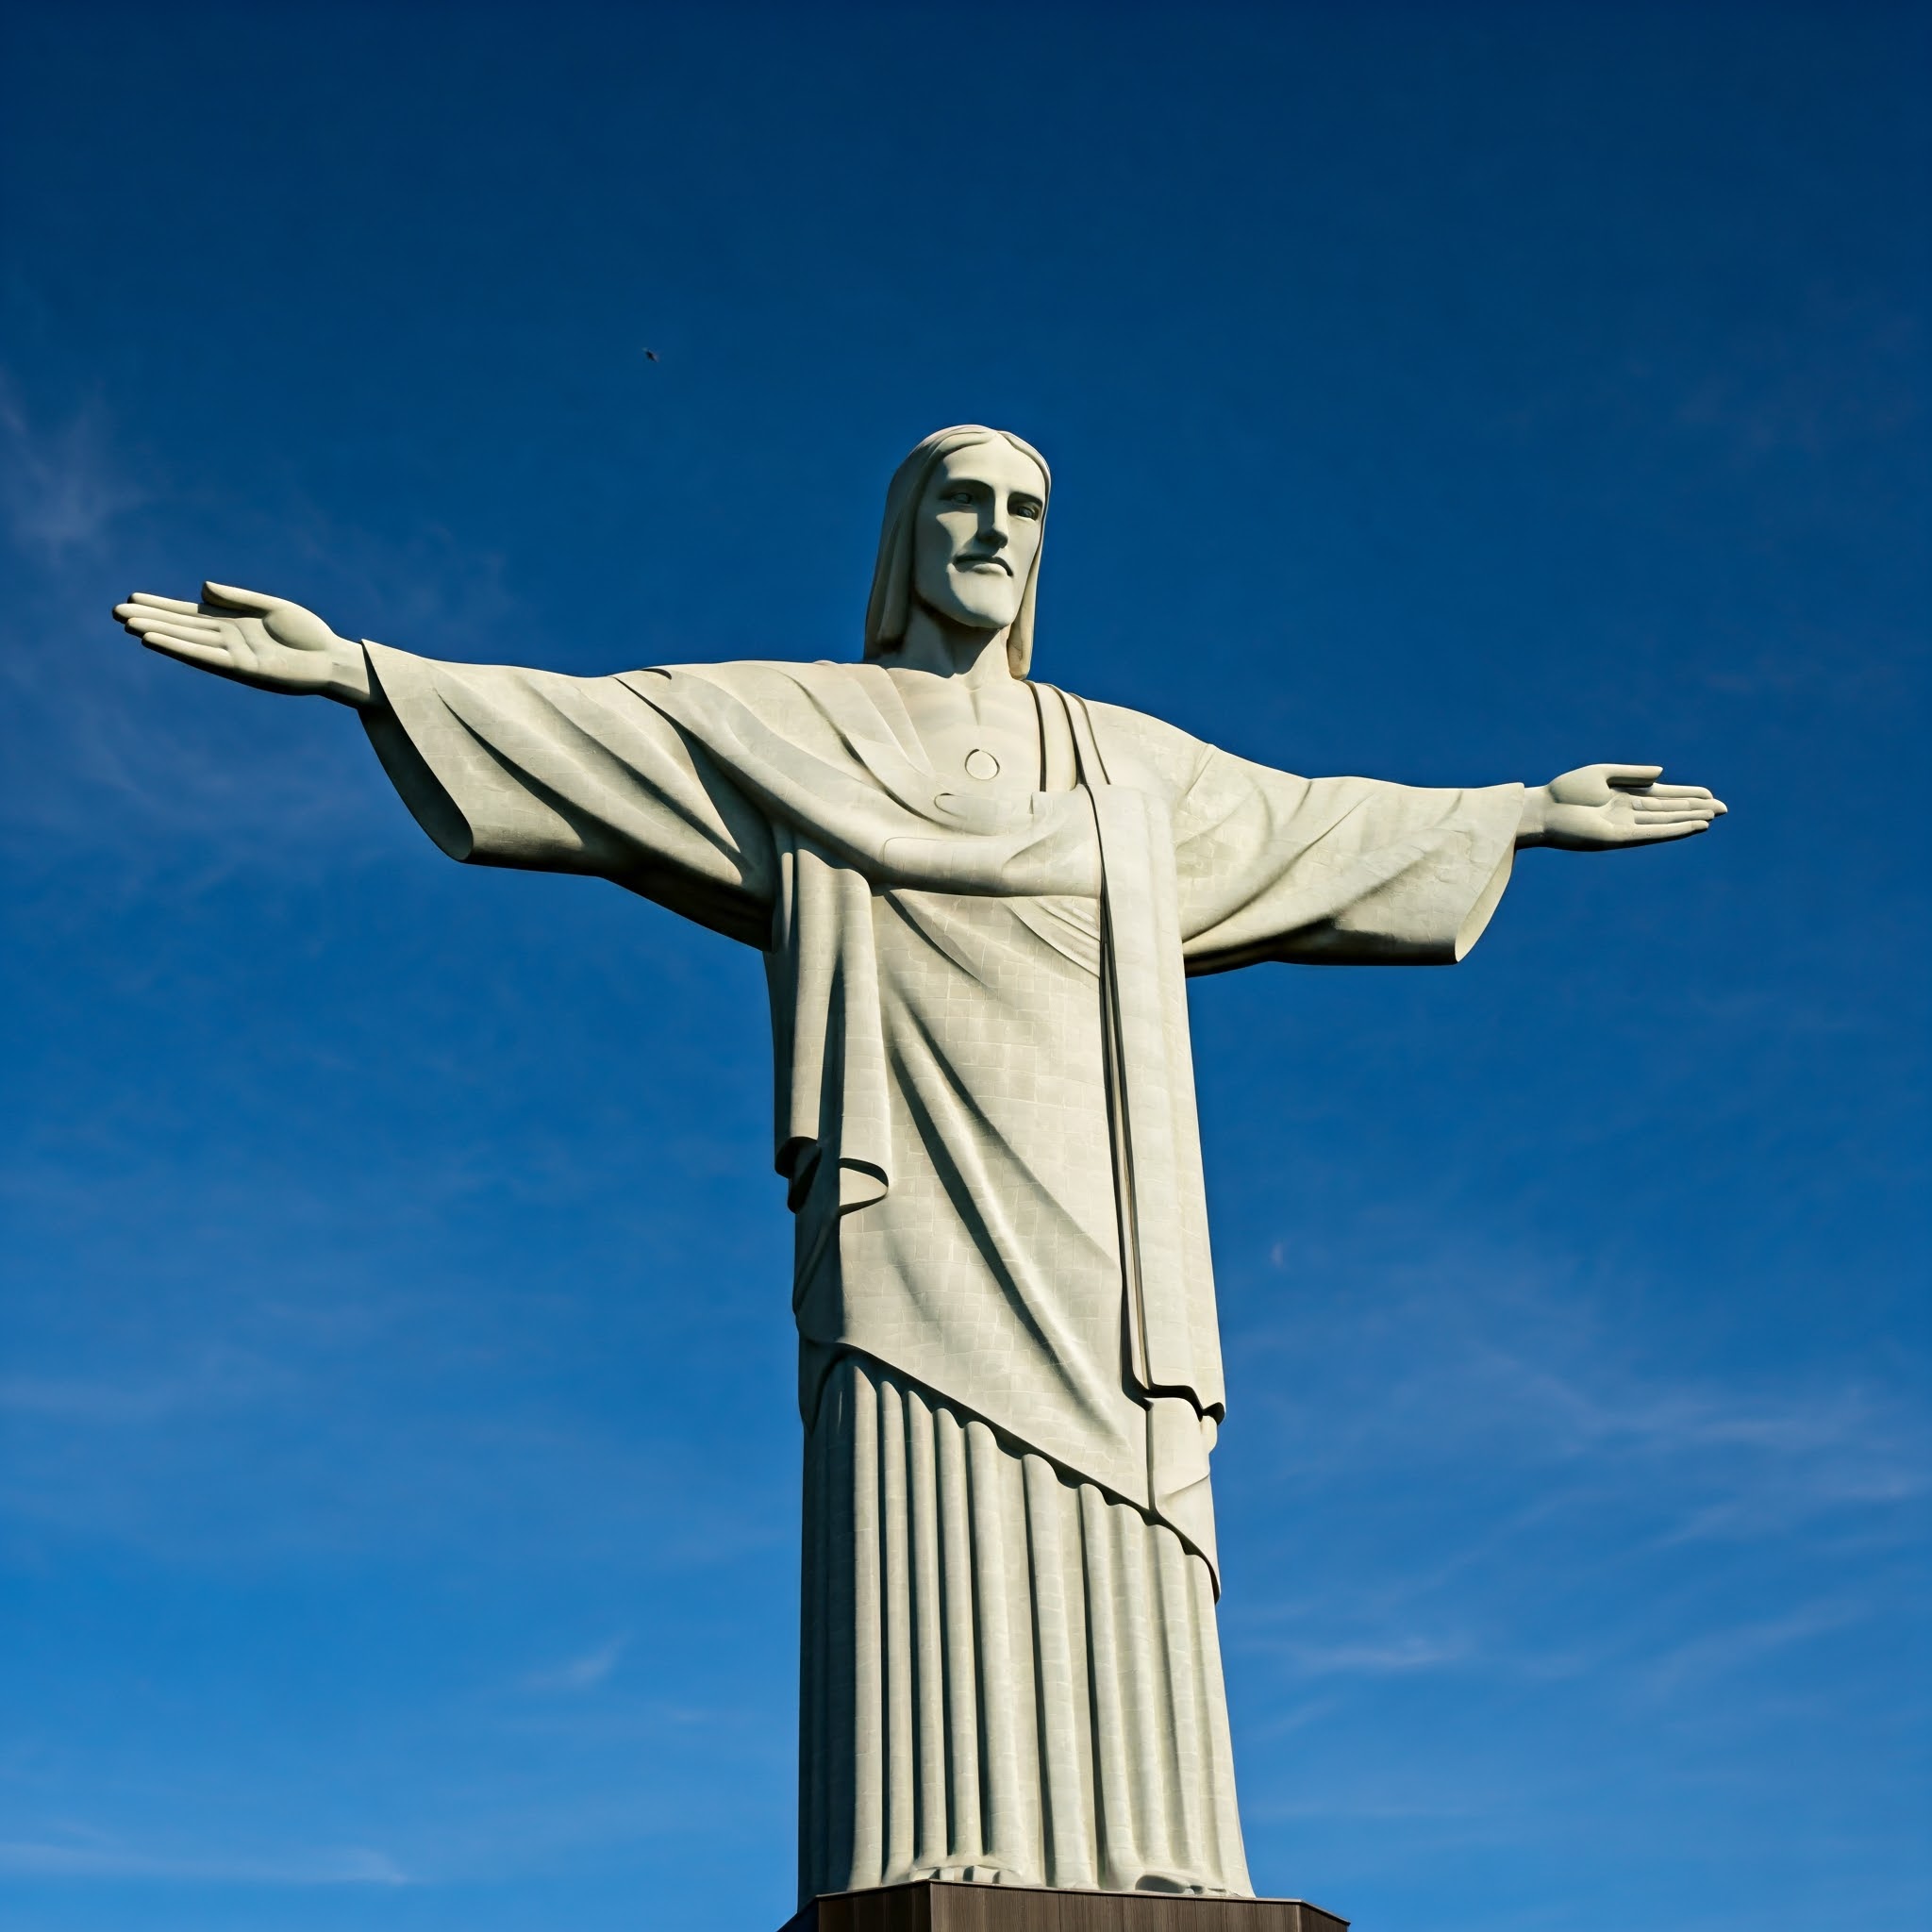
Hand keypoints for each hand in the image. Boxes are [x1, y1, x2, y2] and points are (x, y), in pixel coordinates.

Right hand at [112, 582, 371, 705]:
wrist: (332, 659)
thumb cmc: (307, 632)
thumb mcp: (271, 606)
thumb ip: (237, 598)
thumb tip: (202, 587)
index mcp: (233, 622)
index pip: (189, 612)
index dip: (162, 605)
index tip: (133, 598)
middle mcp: (227, 638)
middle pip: (181, 626)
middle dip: (150, 618)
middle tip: (116, 612)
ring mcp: (233, 654)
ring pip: (188, 641)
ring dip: (159, 633)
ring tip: (129, 624)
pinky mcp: (243, 668)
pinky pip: (206, 657)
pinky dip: (181, 648)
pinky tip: (157, 641)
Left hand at [1518, 764, 1726, 849]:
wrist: (1543, 810)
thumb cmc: (1565, 791)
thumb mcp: (1603, 774)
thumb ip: (1632, 774)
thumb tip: (1662, 774)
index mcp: (1624, 794)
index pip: (1663, 795)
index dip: (1686, 795)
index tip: (1710, 795)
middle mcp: (1629, 811)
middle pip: (1669, 809)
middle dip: (1695, 808)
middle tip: (1724, 808)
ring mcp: (1626, 825)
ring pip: (1665, 821)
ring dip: (1689, 819)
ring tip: (1714, 817)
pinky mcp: (1620, 838)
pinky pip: (1653, 834)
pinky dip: (1674, 830)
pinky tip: (1693, 826)